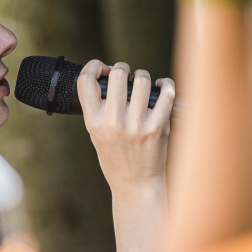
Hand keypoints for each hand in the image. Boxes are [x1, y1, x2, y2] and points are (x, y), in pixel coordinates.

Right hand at [76, 59, 173, 190]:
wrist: (136, 185)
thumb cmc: (116, 158)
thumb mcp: (96, 134)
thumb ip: (99, 108)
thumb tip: (110, 76)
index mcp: (94, 122)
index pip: (85, 81)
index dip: (93, 66)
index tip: (101, 68)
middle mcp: (113, 122)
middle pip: (117, 74)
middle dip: (121, 68)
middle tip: (125, 75)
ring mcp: (137, 125)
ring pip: (142, 79)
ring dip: (142, 77)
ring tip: (143, 84)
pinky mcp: (158, 128)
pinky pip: (166, 94)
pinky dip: (166, 85)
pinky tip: (162, 87)